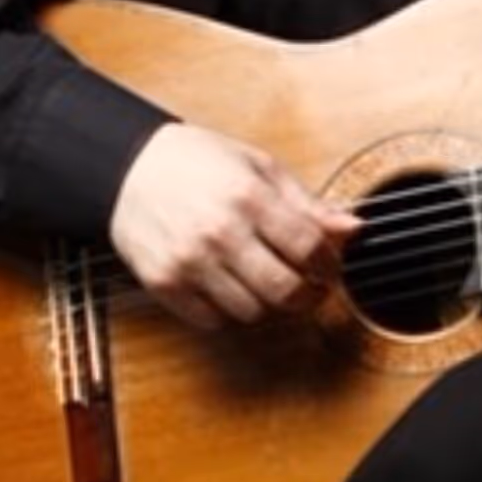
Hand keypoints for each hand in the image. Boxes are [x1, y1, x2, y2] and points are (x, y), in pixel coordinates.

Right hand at [109, 122, 358, 329]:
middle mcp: (219, 232)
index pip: (308, 248)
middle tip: (313, 289)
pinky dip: (230, 312)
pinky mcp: (164, 284)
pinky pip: (212, 320)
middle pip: (284, 290)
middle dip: (310, 296)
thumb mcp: (259, 166)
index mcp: (249, 197)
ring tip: (270, 283)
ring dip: (270, 305)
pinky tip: (234, 288)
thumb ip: (307, 202)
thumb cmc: (199, 161)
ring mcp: (189, 262)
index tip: (331, 266)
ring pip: (251, 312)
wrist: (129, 167)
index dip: (330, 263)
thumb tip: (352, 228)